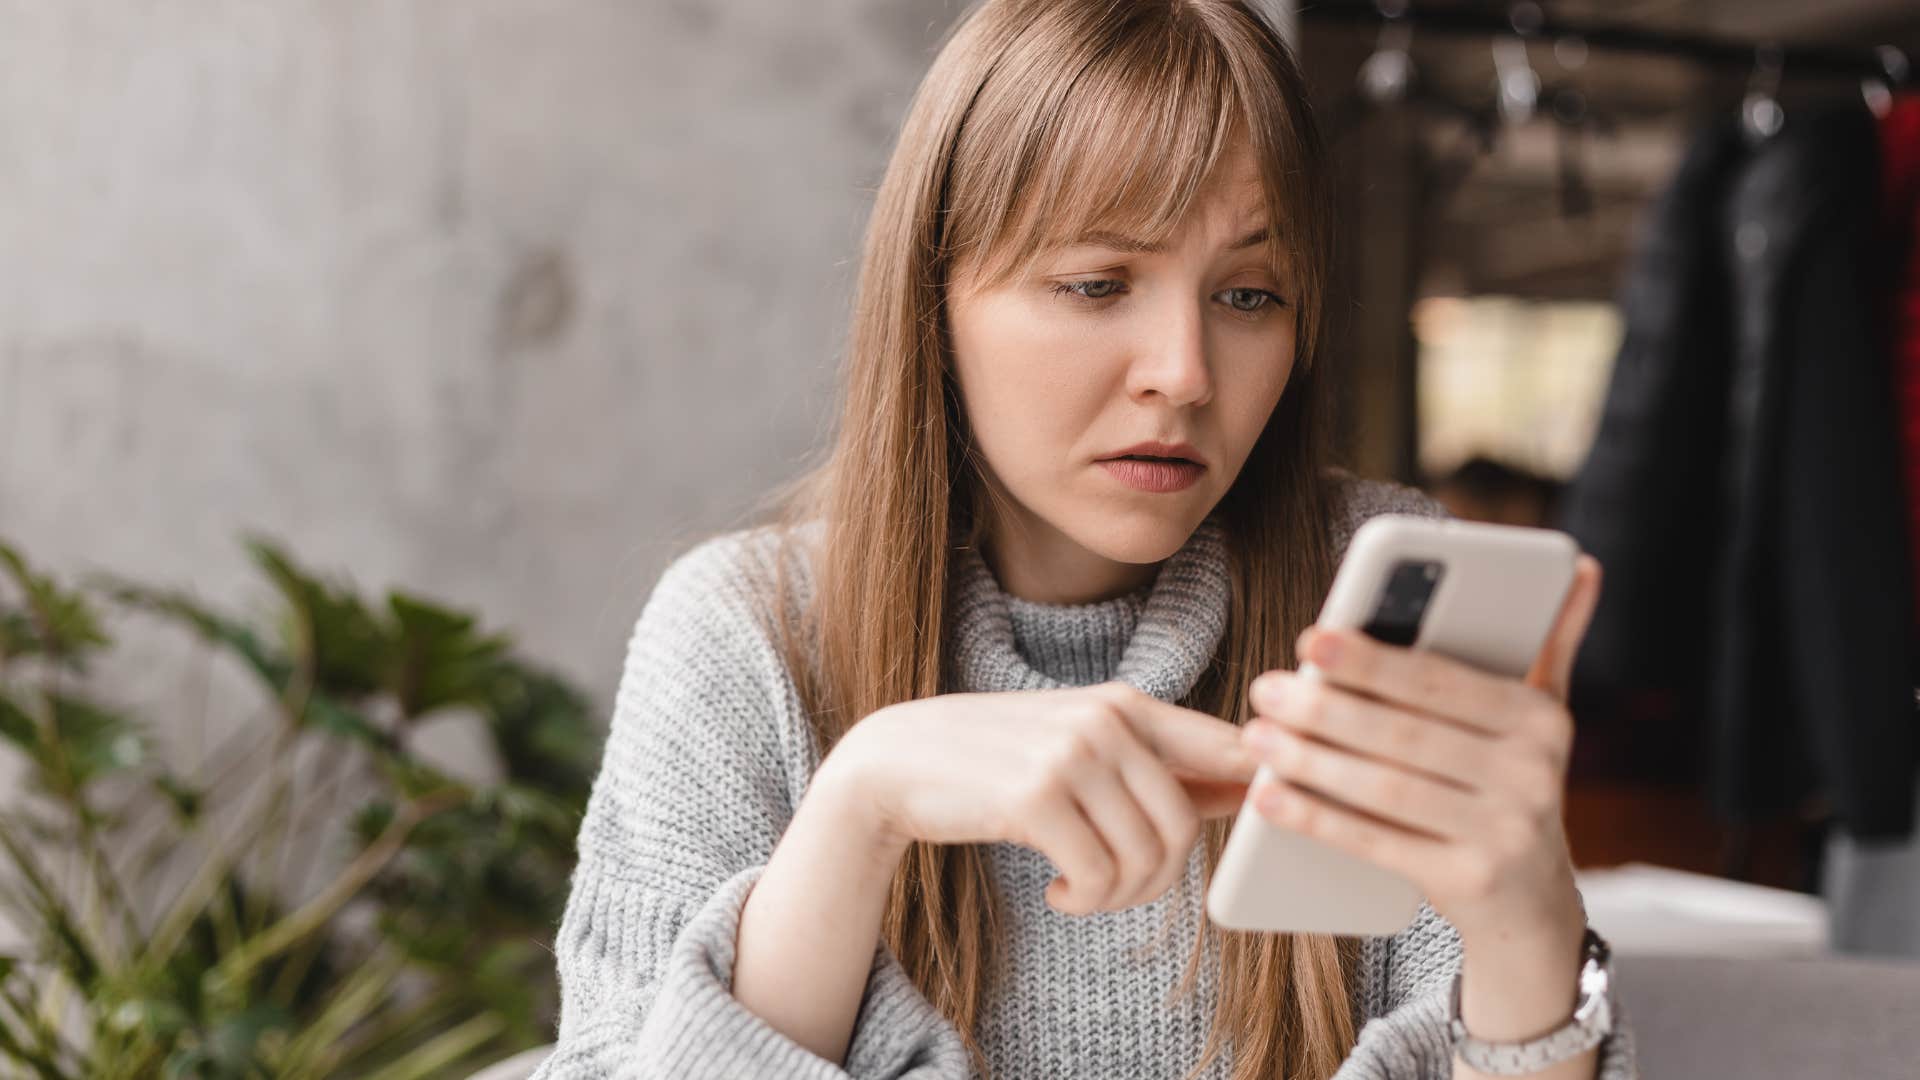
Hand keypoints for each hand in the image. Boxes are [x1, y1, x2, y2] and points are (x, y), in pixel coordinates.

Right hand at [822, 681, 1259, 915]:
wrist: (895, 763)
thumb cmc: (995, 761)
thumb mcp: (1079, 747)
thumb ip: (1157, 764)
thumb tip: (1246, 788)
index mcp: (1126, 703)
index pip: (1226, 747)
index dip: (1256, 792)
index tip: (1249, 828)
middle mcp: (1106, 720)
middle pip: (1185, 825)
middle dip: (1157, 878)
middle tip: (1116, 889)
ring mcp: (1070, 754)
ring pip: (1146, 857)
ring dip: (1118, 896)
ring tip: (1084, 890)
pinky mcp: (1035, 796)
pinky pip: (1099, 875)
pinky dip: (1086, 900)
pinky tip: (1059, 893)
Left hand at [1239, 555, 1602, 943]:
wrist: (1534, 907)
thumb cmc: (1511, 787)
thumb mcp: (1540, 718)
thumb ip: (1550, 642)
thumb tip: (1581, 565)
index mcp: (1540, 719)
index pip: (1440, 683)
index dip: (1371, 661)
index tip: (1310, 639)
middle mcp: (1532, 775)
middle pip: (1406, 734)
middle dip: (1326, 708)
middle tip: (1265, 688)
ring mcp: (1504, 833)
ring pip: (1386, 788)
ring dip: (1311, 761)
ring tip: (1257, 736)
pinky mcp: (1469, 882)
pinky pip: (1376, 843)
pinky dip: (1316, 817)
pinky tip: (1268, 795)